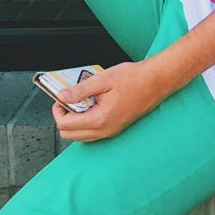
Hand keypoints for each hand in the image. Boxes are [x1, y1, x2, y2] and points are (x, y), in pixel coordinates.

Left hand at [52, 61, 175, 141]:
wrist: (157, 81)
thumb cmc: (135, 79)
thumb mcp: (103, 79)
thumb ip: (80, 90)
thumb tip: (62, 96)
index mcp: (100, 118)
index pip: (66, 125)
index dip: (58, 110)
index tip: (61, 98)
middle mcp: (105, 129)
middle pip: (70, 135)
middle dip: (64, 118)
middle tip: (68, 101)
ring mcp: (111, 131)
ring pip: (81, 136)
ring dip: (74, 122)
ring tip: (80, 103)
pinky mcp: (115, 128)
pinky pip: (92, 133)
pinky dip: (86, 122)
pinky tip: (92, 106)